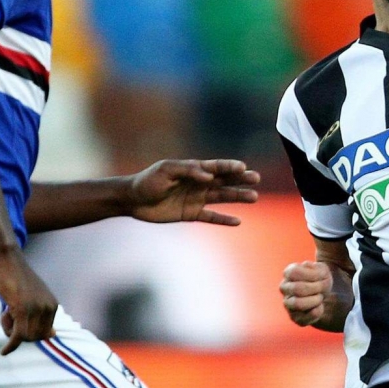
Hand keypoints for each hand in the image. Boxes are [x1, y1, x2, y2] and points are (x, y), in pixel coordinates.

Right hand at [0, 246, 57, 354]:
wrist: (6, 257)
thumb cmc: (15, 276)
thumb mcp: (33, 297)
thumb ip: (42, 314)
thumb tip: (53, 335)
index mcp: (53, 306)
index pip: (43, 334)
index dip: (27, 332)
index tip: (15, 317)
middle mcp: (49, 308)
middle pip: (34, 338)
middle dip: (18, 332)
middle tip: (7, 314)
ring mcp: (36, 308)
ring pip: (24, 337)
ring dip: (9, 331)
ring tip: (4, 312)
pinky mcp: (22, 308)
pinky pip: (18, 336)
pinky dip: (11, 346)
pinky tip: (4, 352)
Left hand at [127, 159, 261, 225]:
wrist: (133, 200)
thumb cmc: (148, 181)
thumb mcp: (165, 170)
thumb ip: (187, 170)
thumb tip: (207, 176)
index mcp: (193, 170)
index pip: (215, 167)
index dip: (229, 166)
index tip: (243, 167)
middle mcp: (198, 183)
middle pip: (224, 181)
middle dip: (240, 179)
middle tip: (256, 179)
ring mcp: (196, 199)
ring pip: (221, 197)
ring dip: (237, 197)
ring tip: (254, 197)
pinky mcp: (190, 214)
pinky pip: (211, 217)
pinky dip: (223, 219)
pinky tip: (237, 221)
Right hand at [280, 260, 342, 328]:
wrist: (326, 294)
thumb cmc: (321, 279)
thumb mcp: (323, 269)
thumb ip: (319, 270)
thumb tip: (315, 274)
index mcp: (289, 273)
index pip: (294, 272)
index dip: (312, 275)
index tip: (323, 275)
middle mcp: (285, 288)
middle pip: (297, 288)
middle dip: (316, 288)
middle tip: (324, 287)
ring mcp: (288, 303)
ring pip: (297, 304)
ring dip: (315, 300)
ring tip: (320, 297)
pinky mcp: (295, 318)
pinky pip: (304, 318)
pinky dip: (317, 312)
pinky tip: (320, 306)